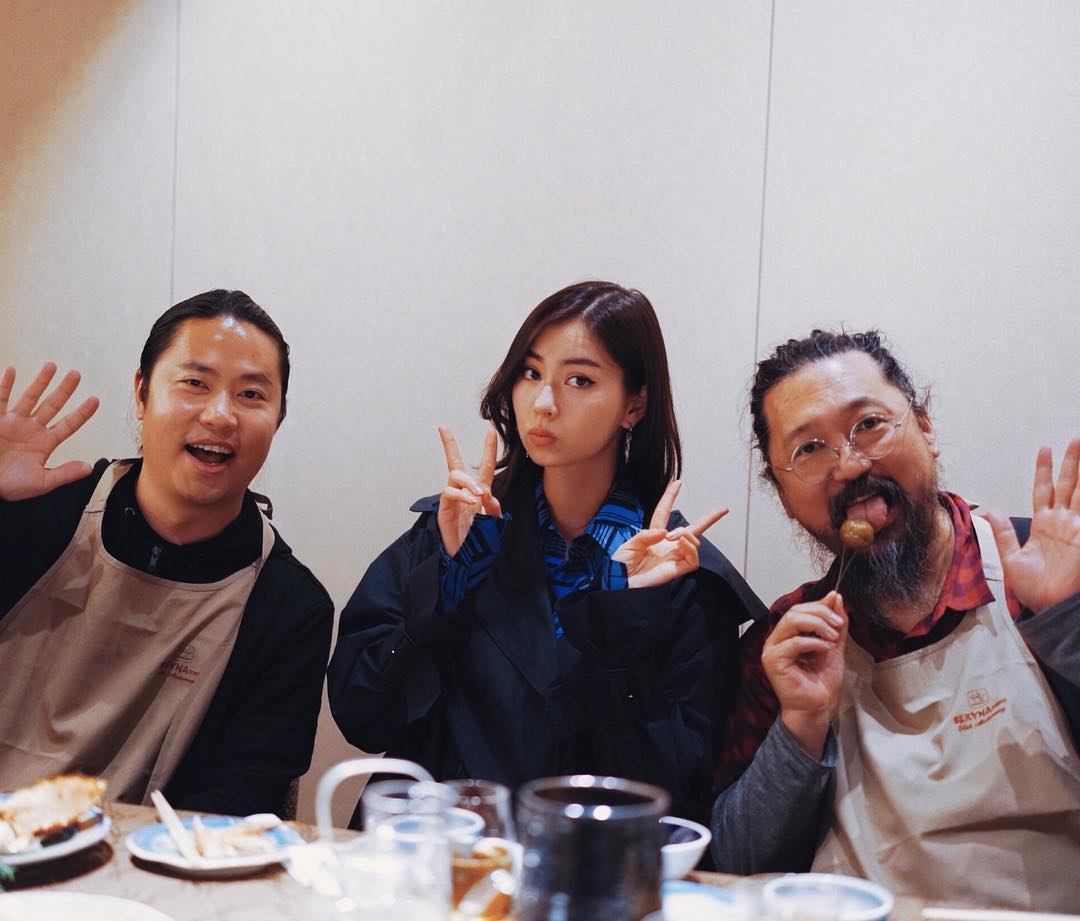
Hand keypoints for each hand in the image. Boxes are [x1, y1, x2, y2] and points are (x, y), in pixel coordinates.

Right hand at [0, 364, 99, 501]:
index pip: (68, 425)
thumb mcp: (41, 482)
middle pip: (52, 405)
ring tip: (52, 365)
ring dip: (40, 381)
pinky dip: (5, 385)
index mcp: (45, 443)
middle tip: (77, 374)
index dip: (82, 413)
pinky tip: (11, 370)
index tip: (96, 399)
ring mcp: (13, 422)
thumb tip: (89, 468)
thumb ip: (64, 473)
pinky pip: (0, 399)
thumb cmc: (10, 486)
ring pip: (30, 397)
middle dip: (64, 390)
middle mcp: (31, 429)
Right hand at [437, 426, 501, 556]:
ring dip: (468, 481)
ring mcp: (452, 499)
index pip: (485, 467)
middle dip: (448, 444)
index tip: (489, 431)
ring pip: (455, 475)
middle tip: (443, 429)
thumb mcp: (494, 523)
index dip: (488, 449)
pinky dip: (461, 494)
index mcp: (480, 492)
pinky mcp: (444, 509)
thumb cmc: (481, 540)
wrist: (467, 559)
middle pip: (456, 463)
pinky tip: (470, 500)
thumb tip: (486, 493)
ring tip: (477, 494)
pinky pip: (449, 492)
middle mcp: (465, 491)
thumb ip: (493, 508)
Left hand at [612, 479, 727, 588]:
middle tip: (724, 508)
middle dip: (709, 518)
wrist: (617, 584)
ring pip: (694, 542)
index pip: (663, 513)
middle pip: (692, 529)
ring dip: (687, 533)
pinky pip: (693, 559)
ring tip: (674, 536)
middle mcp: (666, 546)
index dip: (670, 497)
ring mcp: (673, 558)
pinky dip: (691, 548)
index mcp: (653, 536)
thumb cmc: (619, 567)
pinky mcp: (676, 571)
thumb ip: (646, 535)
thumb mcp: (628, 545)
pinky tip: (681, 544)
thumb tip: (666, 532)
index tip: (678, 482)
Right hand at [762, 591, 847, 758]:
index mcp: (787, 635)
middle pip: (794, 612)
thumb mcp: (833, 645)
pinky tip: (825, 650)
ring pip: (791, 622)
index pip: (799, 609)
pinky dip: (813, 642)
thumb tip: (835, 596)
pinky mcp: (773, 661)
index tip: (839, 612)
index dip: (819, 606)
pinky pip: (793, 643)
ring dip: (817, 625)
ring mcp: (772, 650)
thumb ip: (833, 622)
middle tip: (838, 624)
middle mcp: (776, 639)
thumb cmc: (822, 681)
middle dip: (820, 614)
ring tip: (833, 637)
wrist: (819, 708)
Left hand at [986, 437, 1079, 613]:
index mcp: (1043, 524)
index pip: (1044, 490)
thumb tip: (990, 510)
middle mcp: (1062, 522)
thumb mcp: (1012, 559)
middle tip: (1076, 439)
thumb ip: (1004, 533)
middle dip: (1072, 462)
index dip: (1045, 470)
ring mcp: (1076, 529)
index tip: (1045, 448)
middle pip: (1068, 485)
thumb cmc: (1032, 588)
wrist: (1048, 607)